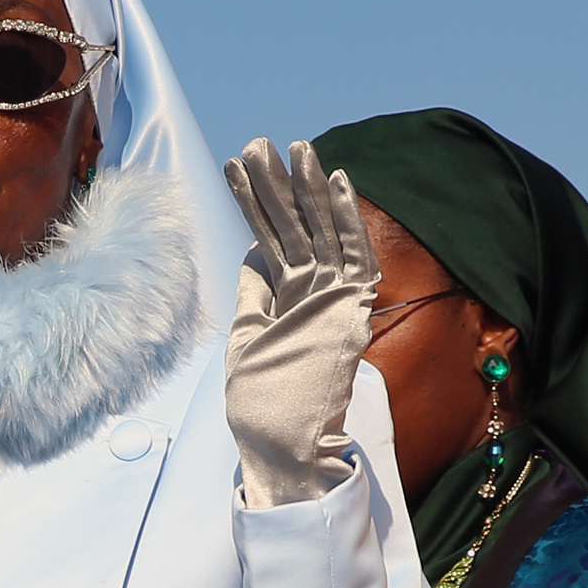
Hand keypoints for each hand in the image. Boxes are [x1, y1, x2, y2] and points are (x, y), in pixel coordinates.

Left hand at [220, 139, 380, 507]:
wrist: (285, 444)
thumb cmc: (264, 404)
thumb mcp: (247, 337)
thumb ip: (253, 294)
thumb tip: (254, 253)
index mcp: (289, 300)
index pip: (270, 238)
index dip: (253, 202)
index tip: (236, 167)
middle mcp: (313, 294)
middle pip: (293, 226)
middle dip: (276, 184)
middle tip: (259, 143)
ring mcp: (332, 300)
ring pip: (317, 231)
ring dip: (304, 188)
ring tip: (289, 148)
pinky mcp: (351, 308)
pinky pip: (351, 254)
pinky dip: (347, 217)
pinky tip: (338, 180)